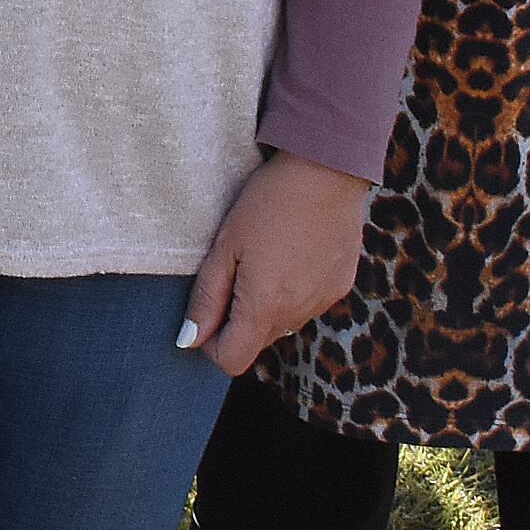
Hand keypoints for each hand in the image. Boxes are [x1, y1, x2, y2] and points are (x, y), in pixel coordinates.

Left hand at [179, 150, 375, 376]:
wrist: (327, 169)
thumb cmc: (268, 202)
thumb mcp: (225, 246)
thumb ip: (206, 298)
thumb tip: (188, 340)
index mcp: (264, 306)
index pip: (233, 360)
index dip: (211, 345)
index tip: (207, 312)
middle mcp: (298, 313)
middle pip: (257, 342)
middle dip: (238, 321)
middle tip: (232, 272)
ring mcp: (323, 301)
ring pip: (284, 324)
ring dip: (267, 306)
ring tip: (264, 257)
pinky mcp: (340, 286)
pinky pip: (308, 304)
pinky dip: (294, 291)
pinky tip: (291, 252)